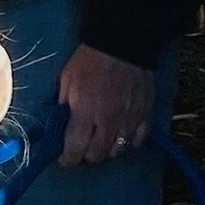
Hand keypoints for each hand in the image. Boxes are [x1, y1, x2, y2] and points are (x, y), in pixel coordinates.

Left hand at [56, 43, 154, 166]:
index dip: (68, 160)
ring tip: (100, 142)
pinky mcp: (145, 115)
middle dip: (86, 156)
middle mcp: (107, 121)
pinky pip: (138, 140)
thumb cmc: (89, 60)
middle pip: (98, 155)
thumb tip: (59, 126)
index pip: (75, 148)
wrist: (121, 44)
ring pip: (118, 151)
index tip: (64, 161)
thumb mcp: (66, 80)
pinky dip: (128, 143)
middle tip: (82, 148)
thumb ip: (64, 106)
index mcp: (84, 111)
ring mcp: (129, 120)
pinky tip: (120, 137)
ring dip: (107, 151)